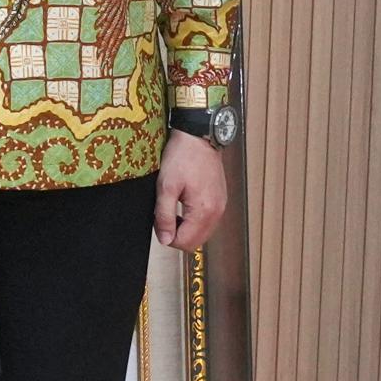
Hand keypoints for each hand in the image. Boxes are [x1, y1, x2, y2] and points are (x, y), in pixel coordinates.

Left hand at [153, 129, 229, 252]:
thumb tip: (165, 240)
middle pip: (196, 242)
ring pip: (202, 233)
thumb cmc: (182, 157)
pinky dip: (195, 220)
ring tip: (174, 209)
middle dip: (178, 235)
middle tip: (165, 216)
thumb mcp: (165, 186)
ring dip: (187, 229)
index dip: (168, 237)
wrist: (198, 136)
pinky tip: (185, 205)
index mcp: (204, 211)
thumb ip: (164, 215)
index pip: (186, 243)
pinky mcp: (220, 199)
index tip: (159, 221)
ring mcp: (221, 206)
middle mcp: (217, 212)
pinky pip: (208, 221)